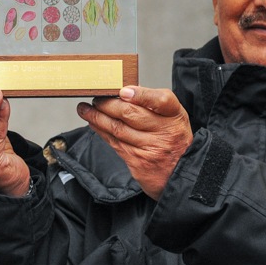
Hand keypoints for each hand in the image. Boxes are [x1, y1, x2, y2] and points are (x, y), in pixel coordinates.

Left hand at [77, 86, 192, 199]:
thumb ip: (153, 103)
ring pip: (118, 128)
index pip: (161, 100)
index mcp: (175, 116)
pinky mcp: (138, 161)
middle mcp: (164, 132)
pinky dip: (101, 131)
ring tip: (85, 109)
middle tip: (96, 98)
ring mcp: (150, 148)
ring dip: (97, 117)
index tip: (123, 91)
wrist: (180, 173)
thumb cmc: (174, 140)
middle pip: (131, 113)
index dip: (141, 95)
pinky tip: (93, 123)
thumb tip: (124, 91)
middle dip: (107, 104)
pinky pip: (115, 143)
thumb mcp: (174, 117)